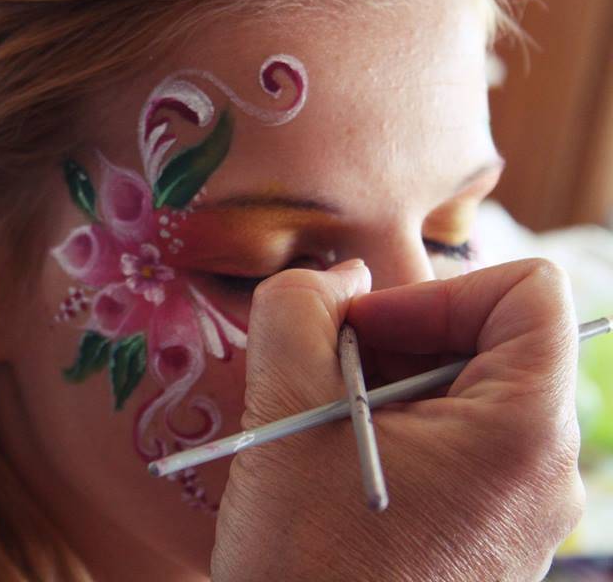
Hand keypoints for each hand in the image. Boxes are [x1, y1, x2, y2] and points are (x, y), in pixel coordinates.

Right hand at [211, 258, 582, 581]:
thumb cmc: (305, 558)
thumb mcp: (284, 410)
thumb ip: (298, 308)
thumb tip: (340, 278)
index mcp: (525, 432)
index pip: (529, 292)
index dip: (437, 287)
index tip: (362, 330)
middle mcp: (547, 471)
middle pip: (491, 342)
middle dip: (398, 337)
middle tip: (324, 375)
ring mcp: (523, 511)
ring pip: (466, 395)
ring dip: (386, 385)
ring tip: (323, 428)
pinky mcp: (491, 537)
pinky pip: (457, 447)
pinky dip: (397, 430)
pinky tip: (340, 465)